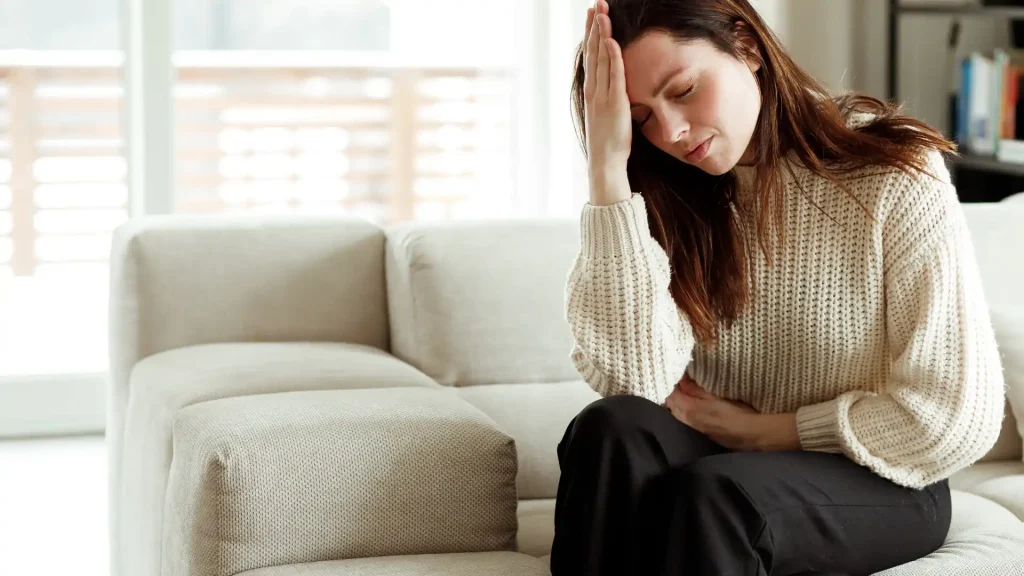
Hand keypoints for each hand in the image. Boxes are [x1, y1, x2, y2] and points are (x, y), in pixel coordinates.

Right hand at [583, 0, 631, 204]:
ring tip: (601, 13)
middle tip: (595, 4)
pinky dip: (612, 57)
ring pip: (600, 58)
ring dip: (601, 35)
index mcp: (592, 90)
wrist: (605, 161)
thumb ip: (608, 97)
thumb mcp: (606, 114)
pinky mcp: (613, 103)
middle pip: (593, 51)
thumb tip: (612, 86)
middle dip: (594, 26)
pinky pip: (613, 75)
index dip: (592, 34)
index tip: (593, 15)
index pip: (591, 56)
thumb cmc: (608, 142)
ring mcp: (602, 95)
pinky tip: (611, 41)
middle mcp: (594, 89)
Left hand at [663, 374, 763, 451]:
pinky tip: (688, 404)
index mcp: (689, 409)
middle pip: (670, 405)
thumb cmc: (736, 411)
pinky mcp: (701, 433)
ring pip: (677, 413)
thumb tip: (681, 380)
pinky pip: (685, 419)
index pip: (670, 395)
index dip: (670, 383)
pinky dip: (682, 410)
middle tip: (675, 380)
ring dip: (676, 402)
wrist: (750, 434)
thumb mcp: (715, 396)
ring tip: (681, 390)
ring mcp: (694, 428)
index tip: (673, 372)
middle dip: (670, 392)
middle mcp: (687, 420)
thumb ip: (696, 389)